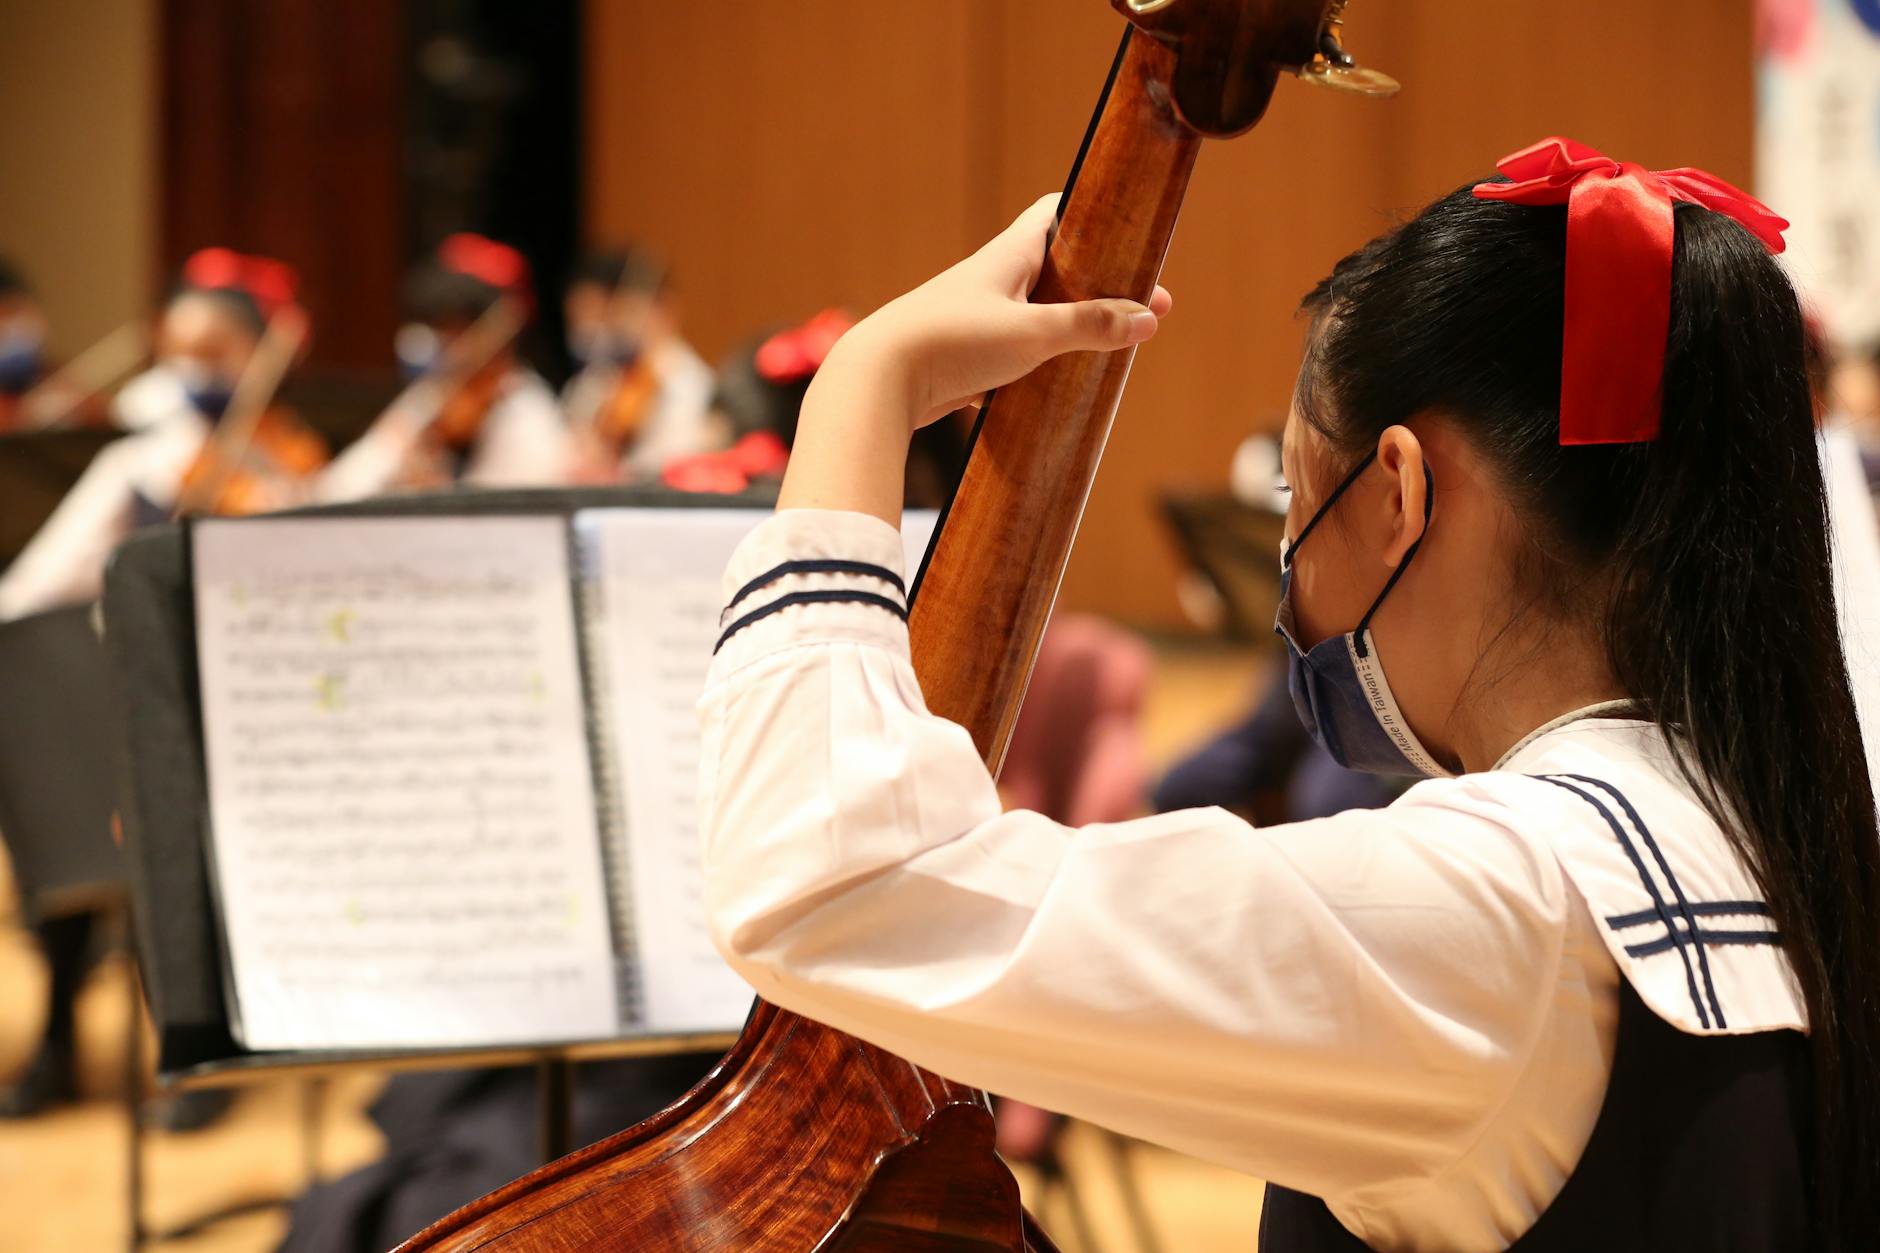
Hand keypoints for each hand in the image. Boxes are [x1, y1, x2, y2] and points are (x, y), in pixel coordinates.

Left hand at [781, 194, 1173, 523]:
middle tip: (1144, 307)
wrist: (878, 381)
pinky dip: (1040, 365)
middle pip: (1056, 269)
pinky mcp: (965, 357)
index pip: (1055, 212)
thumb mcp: (1033, 333)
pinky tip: (1061, 385)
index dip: (1094, 212)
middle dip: (1099, 286)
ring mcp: (977, 319)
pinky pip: (1014, 354)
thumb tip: (1147, 319)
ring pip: (1036, 315)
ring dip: (1071, 328)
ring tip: (1112, 347)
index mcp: (1008, 255)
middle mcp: (992, 280)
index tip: (1131, 225)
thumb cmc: (951, 342)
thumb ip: (1090, 325)